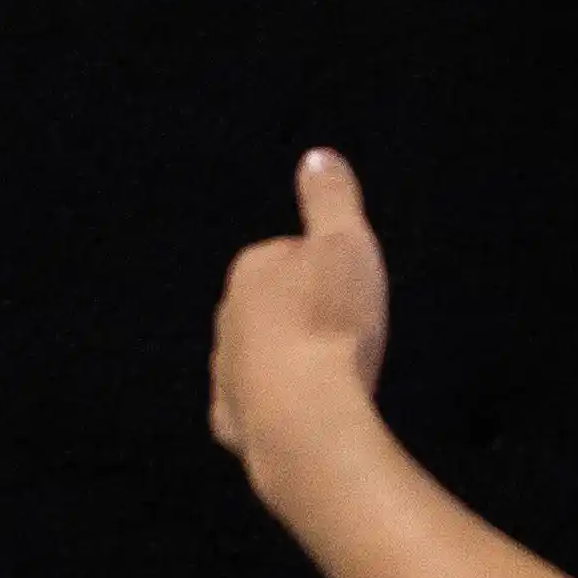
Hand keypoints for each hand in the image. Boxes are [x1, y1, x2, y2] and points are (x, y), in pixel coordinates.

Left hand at [210, 148, 388, 474]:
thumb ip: (330, 199)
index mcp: (252, 269)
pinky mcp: (231, 421)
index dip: (326, 269)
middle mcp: (227, 317)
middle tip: (348, 332)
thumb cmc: (330, 325)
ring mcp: (225, 372)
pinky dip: (276, 405)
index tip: (352, 289)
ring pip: (259, 355)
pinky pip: (254, 405)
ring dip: (289, 359)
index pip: (290, 253)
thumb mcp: (346, 244)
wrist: (305, 418)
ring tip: (333, 374)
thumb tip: (317, 156)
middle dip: (303, 314)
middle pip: (272, 305)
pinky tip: (307, 412)